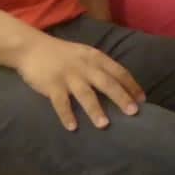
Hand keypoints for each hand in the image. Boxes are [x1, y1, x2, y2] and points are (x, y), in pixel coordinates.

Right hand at [14, 33, 144, 131]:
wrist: (32, 47)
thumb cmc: (63, 54)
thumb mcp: (86, 54)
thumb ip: (100, 67)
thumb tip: (120, 85)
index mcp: (96, 57)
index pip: (119, 72)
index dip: (131, 85)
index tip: (142, 99)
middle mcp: (85, 66)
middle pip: (107, 83)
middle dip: (121, 98)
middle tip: (133, 112)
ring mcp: (68, 76)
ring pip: (85, 94)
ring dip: (95, 110)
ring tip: (104, 125)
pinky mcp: (51, 84)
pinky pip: (60, 102)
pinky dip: (66, 115)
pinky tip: (72, 127)